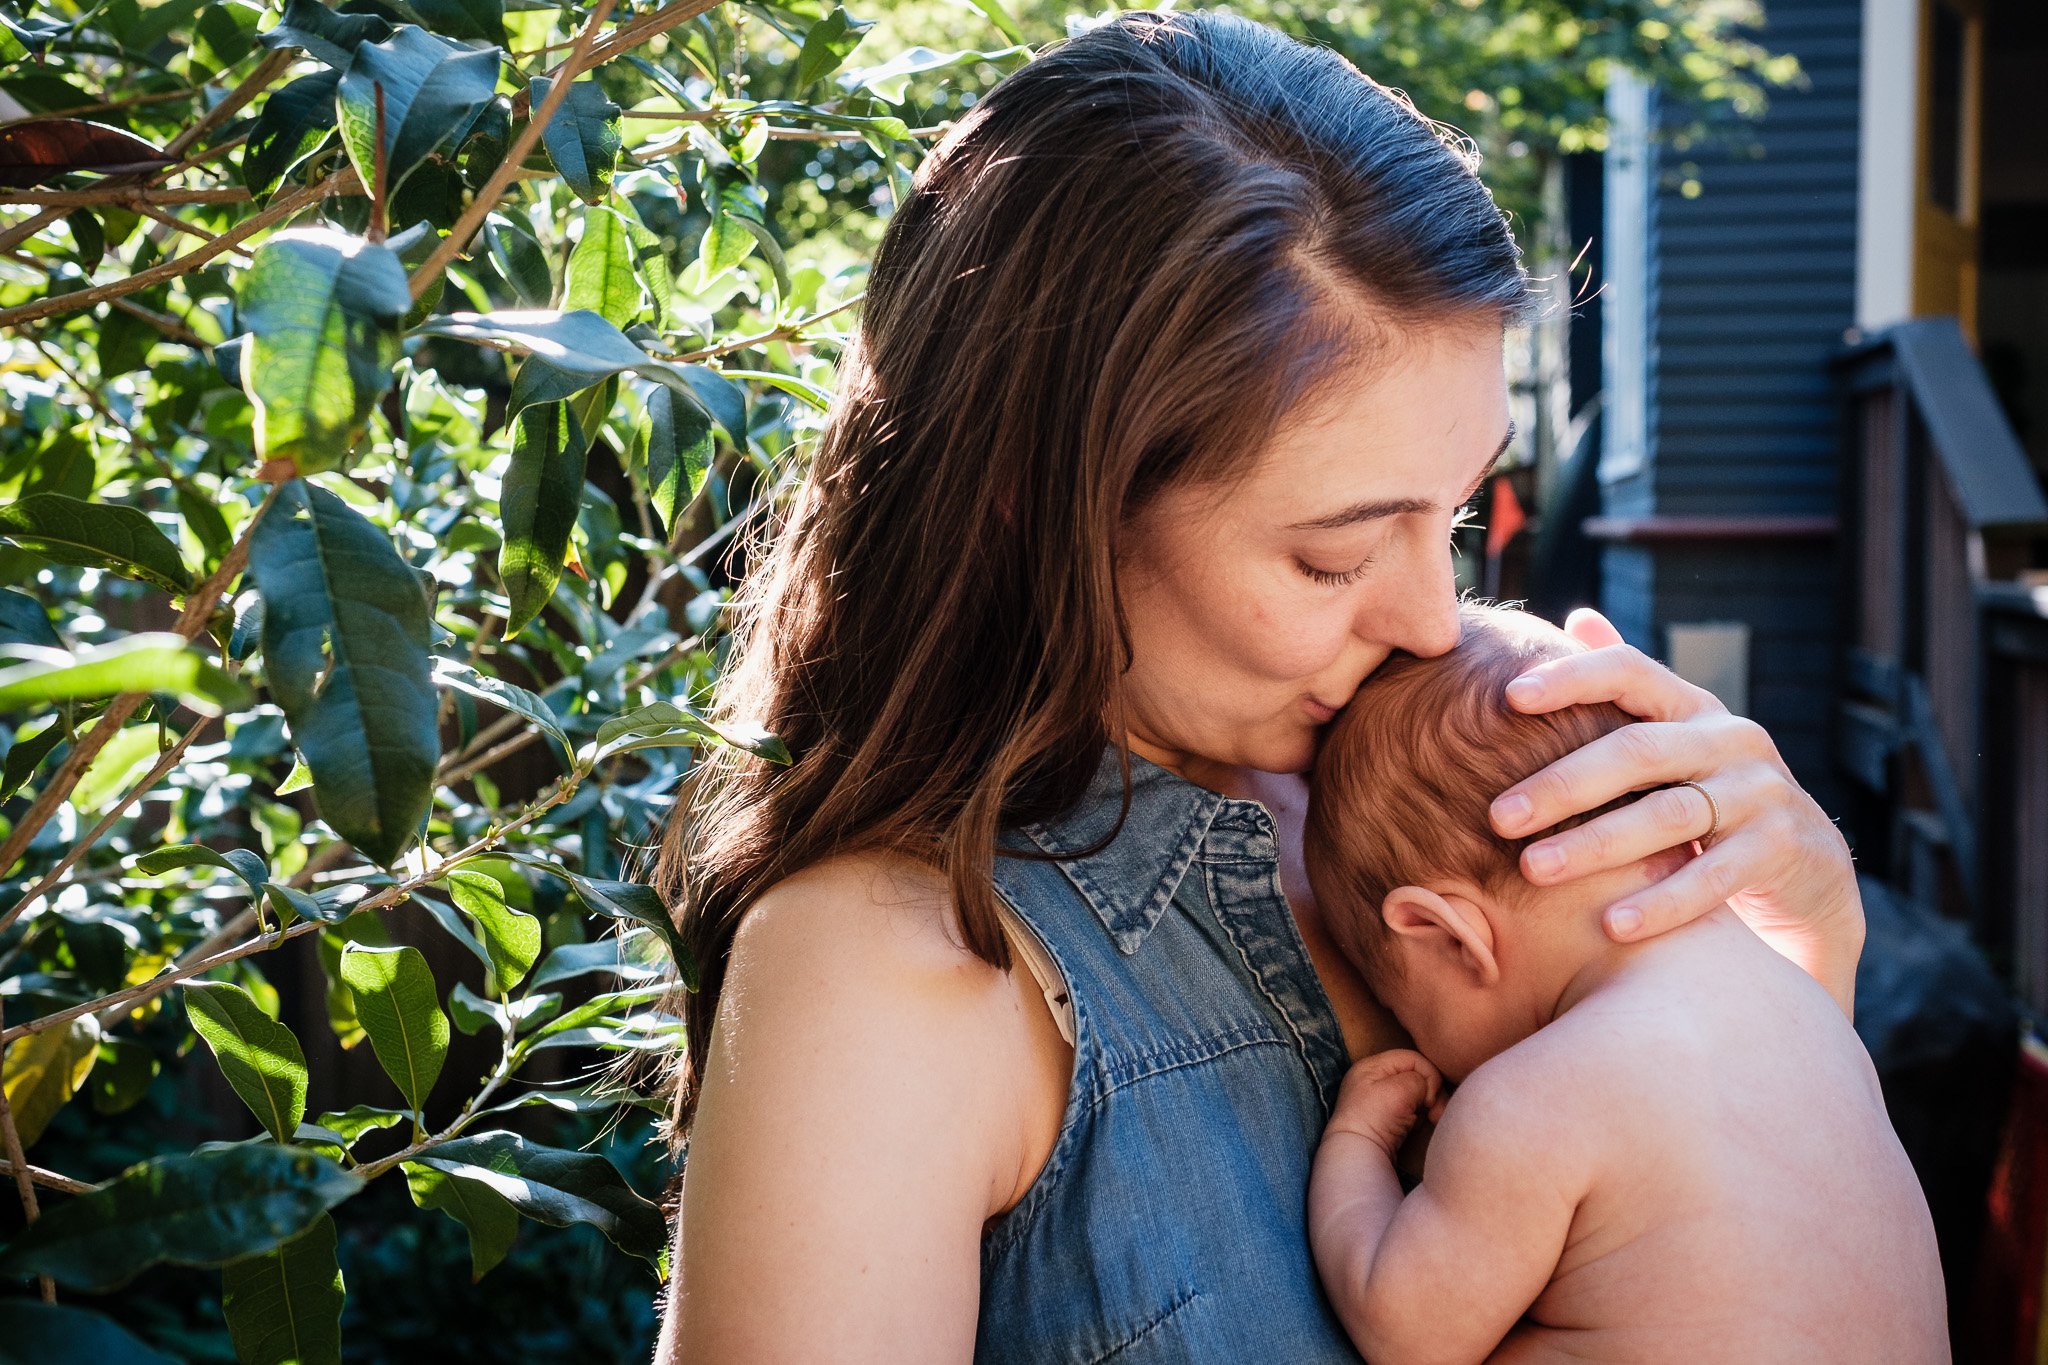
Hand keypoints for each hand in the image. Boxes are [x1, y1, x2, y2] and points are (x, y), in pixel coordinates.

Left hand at [1328, 1049, 1444, 1156]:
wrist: (1358, 1155)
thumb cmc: (1374, 1118)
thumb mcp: (1400, 1089)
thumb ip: (1420, 1079)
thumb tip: (1426, 1089)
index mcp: (1372, 1066)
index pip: (1413, 1058)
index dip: (1428, 1075)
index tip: (1429, 1100)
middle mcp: (1375, 1080)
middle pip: (1416, 1076)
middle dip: (1431, 1093)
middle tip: (1435, 1113)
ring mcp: (1381, 1100)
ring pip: (1417, 1094)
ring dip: (1429, 1106)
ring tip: (1432, 1120)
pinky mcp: (1387, 1120)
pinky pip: (1412, 1110)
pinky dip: (1420, 1117)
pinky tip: (1421, 1126)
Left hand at [1487, 608, 1863, 1013]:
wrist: (1807, 872)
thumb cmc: (1712, 799)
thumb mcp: (1676, 742)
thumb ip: (1627, 690)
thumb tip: (1577, 616)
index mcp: (1691, 707)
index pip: (1629, 670)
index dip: (1571, 678)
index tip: (1509, 698)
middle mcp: (1729, 739)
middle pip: (1637, 751)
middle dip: (1562, 784)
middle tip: (1496, 818)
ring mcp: (1760, 792)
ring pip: (1670, 815)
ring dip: (1597, 845)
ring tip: (1534, 870)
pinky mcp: (1781, 848)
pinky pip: (1714, 875)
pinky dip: (1662, 901)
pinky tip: (1610, 925)